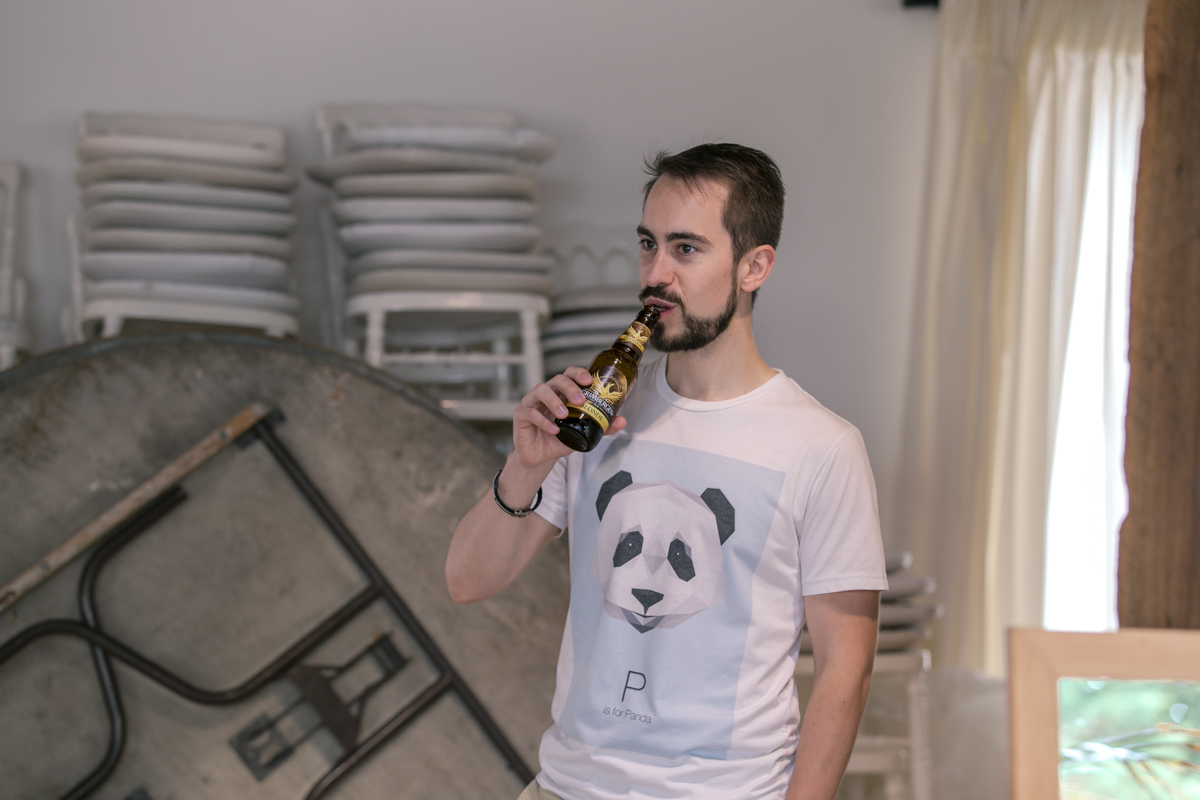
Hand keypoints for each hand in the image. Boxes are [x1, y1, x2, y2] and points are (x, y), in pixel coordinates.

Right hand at [512, 366, 627, 468]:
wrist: (541, 457)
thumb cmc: (561, 438)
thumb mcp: (583, 433)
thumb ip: (601, 427)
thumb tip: (622, 421)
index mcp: (561, 393)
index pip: (568, 375)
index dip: (577, 373)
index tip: (588, 380)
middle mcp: (546, 393)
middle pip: (556, 380)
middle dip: (569, 387)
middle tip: (580, 401)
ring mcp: (532, 402)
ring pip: (541, 391)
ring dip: (554, 401)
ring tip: (564, 415)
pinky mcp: (521, 415)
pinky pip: (530, 412)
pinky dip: (542, 420)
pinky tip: (553, 430)